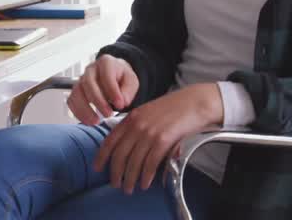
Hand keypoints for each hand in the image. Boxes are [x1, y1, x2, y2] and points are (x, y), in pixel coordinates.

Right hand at [67, 55, 138, 124]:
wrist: (114, 75)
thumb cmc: (122, 78)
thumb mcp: (131, 81)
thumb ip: (128, 90)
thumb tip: (122, 101)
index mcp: (106, 62)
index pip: (106, 76)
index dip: (113, 91)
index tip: (120, 105)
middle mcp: (90, 69)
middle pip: (89, 83)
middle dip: (98, 101)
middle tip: (109, 114)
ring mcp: (81, 79)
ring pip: (77, 92)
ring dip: (85, 109)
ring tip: (96, 121)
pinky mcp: (76, 90)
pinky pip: (72, 101)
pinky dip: (78, 112)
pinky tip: (88, 121)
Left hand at [93, 83, 222, 194]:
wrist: (194, 102)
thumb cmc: (173, 108)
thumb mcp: (147, 113)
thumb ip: (135, 126)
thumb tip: (127, 146)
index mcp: (130, 118)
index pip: (110, 140)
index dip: (101, 156)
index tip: (97, 168)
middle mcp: (136, 125)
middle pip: (120, 154)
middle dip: (115, 173)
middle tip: (116, 185)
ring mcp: (149, 132)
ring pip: (134, 161)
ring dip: (130, 178)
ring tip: (129, 189)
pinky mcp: (163, 140)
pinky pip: (150, 162)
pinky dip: (146, 176)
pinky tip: (145, 183)